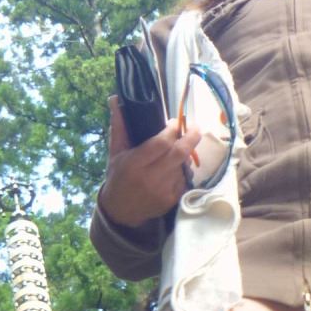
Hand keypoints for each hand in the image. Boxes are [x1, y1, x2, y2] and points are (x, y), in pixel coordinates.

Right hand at [98, 95, 202, 227]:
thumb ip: (119, 126)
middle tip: (195, 126)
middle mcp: (150, 178)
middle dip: (191, 137)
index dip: (172, 130)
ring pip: (183, 165)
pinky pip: (185, 179)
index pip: (161, 143)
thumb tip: (115, 99)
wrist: (121, 211)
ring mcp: (163, 190)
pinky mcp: (172, 200)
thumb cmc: (118, 177)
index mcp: (134, 164)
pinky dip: (182, 170)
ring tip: (179, 149)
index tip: (174, 122)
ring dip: (185, 154)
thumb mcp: (115, 152)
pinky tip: (175, 168)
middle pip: (179, 153)